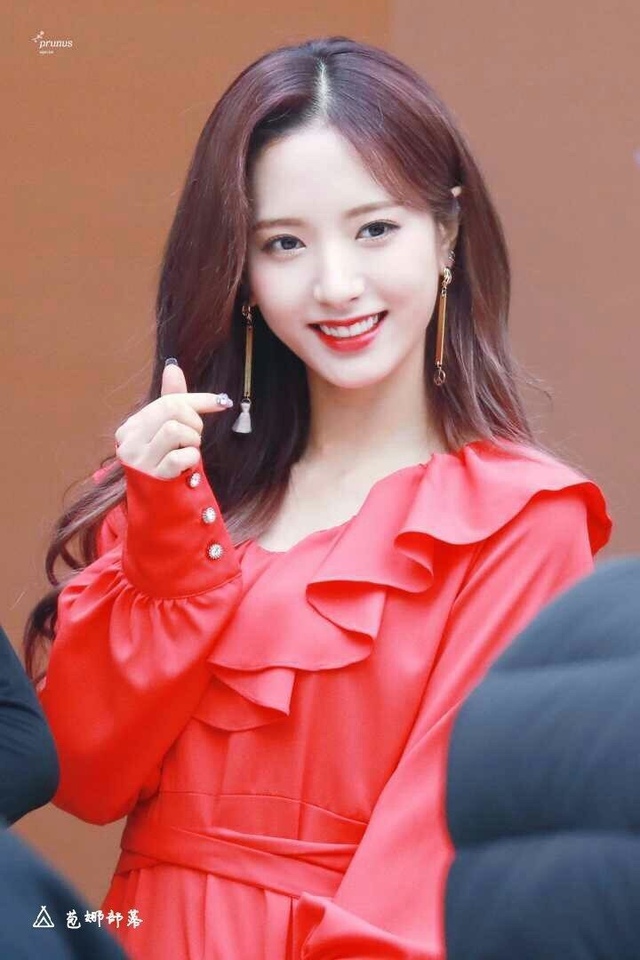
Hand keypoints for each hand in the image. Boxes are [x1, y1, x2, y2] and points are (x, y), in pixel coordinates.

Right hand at [114, 362, 232, 478]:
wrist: (158, 506)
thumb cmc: (163, 464)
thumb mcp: (164, 431)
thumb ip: (170, 400)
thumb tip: (173, 367)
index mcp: (130, 427)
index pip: (168, 401)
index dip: (198, 400)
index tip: (221, 402)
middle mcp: (129, 441)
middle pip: (172, 410)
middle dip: (194, 421)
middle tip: (195, 437)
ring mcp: (139, 460)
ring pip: (175, 429)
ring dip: (193, 439)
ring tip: (189, 450)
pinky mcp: (153, 477)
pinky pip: (180, 455)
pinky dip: (191, 457)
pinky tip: (188, 464)